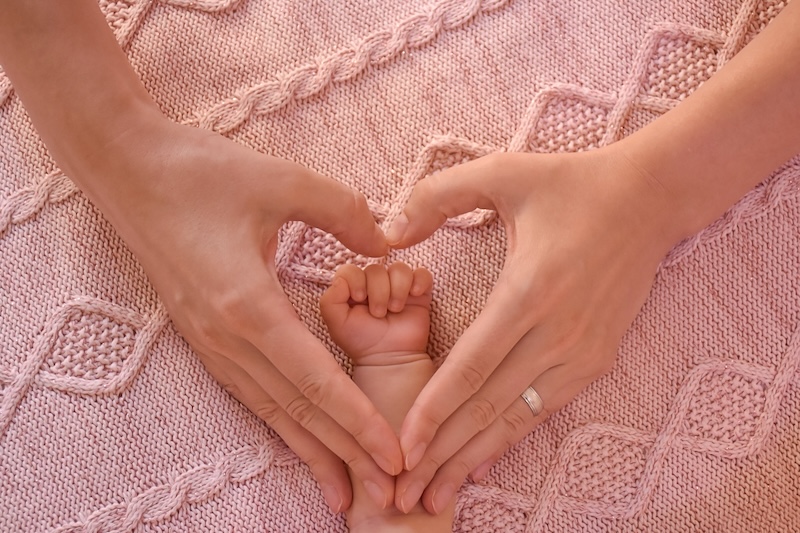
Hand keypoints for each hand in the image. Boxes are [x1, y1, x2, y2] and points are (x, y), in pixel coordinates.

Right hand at [88, 116, 403, 512]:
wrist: (128, 170)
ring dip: (312, 449)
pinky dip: (282, 422)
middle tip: (386, 493)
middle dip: (344, 453)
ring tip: (345, 488)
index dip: (357, 420)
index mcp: (249, 305)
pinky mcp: (203, 336)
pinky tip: (300, 439)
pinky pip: (251, 391)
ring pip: (271, 409)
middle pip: (296, 409)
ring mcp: (210, 341)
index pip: (315, 379)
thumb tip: (387, 240)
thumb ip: (343, 212)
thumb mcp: (282, 180)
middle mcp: (227, 337)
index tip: (393, 455)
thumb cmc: (202, 172)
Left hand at [320, 263, 432, 362]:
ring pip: (400, 268)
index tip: (359, 299)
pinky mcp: (419, 293)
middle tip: (379, 314)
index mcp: (354, 288)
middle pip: (376, 269)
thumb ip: (330, 300)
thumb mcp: (337, 324)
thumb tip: (342, 279)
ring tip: (395, 309)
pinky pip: (422, 274)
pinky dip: (419, 281)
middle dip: (378, 291)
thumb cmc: (362, 341)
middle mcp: (375, 284)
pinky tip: (414, 295)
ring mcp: (398, 287)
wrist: (389, 358)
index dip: (355, 280)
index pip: (352, 269)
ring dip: (397, 289)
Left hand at [386, 147, 678, 513]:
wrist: (648, 200)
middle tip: (403, 495)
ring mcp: (579, 353)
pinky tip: (481, 465)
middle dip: (441, 454)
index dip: (433, 411)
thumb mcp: (501, 172)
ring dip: (471, 460)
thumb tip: (387, 232)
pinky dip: (509, 441)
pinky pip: (542, 411)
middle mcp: (555, 333)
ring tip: (434, 496)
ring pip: (515, 420)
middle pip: (487, 408)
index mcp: (527, 292)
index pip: (470, 367)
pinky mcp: (595, 360)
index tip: (401, 447)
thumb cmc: (569, 184)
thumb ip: (438, 196)